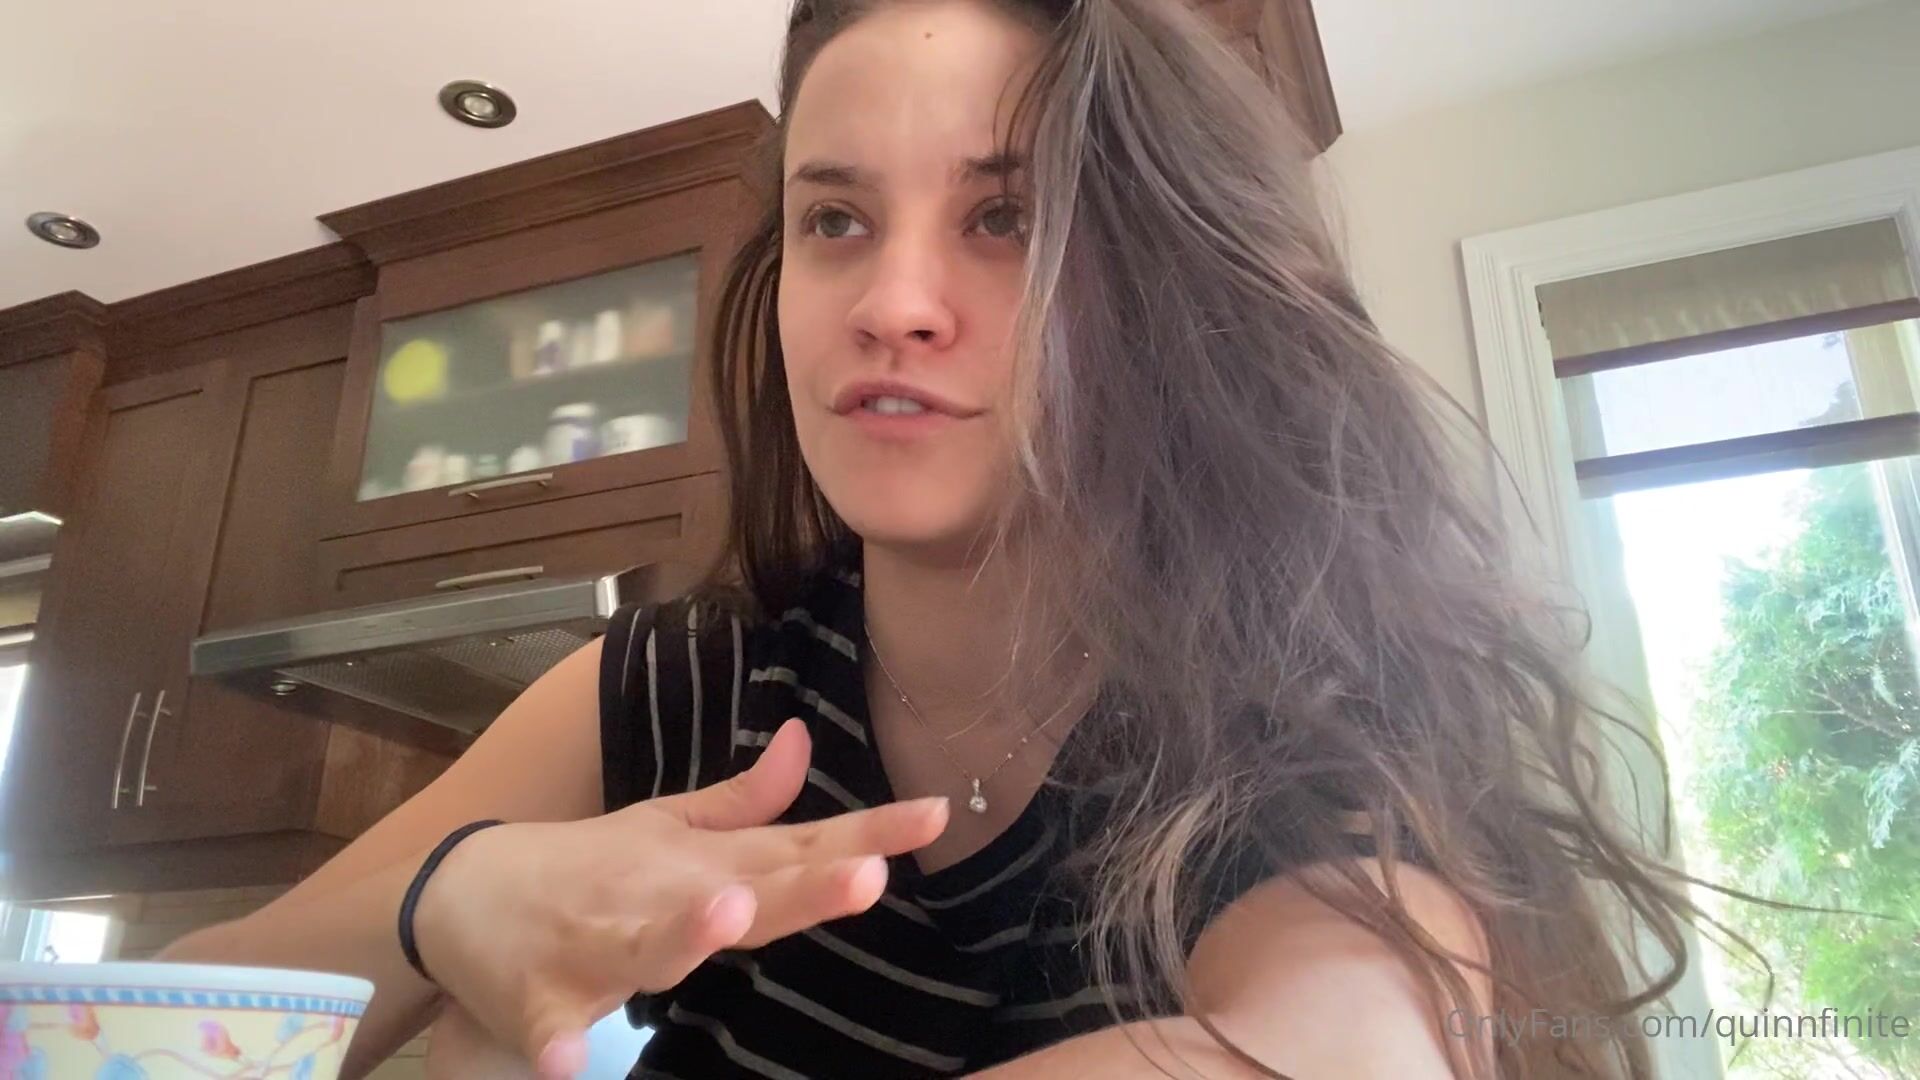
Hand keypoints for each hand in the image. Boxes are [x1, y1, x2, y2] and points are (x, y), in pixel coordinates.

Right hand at [412, 718, 947, 1078]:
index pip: (802, 845)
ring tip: (726, 913)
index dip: (871, 832)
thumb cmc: (583, 866)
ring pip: (650, 945)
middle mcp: (662, 897)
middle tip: (868, 870)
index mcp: (705, 866)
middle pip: (747, 891)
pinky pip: (551, 1028)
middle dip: (806, 882)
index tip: (937, 814)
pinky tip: (569, 1060)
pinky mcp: (541, 997)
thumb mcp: (669, 827)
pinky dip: (556, 1043)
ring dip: (686, 933)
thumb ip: (749, 804)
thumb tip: (809, 743)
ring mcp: (599, 946)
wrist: (456, 891)